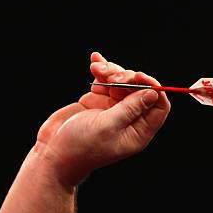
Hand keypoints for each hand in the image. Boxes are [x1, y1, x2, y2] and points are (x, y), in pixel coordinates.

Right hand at [35, 52, 170, 187]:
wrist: (53, 152)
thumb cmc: (80, 146)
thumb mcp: (107, 127)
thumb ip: (130, 109)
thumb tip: (153, 93)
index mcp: (138, 131)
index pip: (159, 106)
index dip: (154, 88)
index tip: (139, 77)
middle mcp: (129, 119)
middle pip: (141, 89)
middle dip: (127, 78)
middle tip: (111, 78)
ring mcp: (114, 108)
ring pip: (123, 82)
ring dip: (111, 72)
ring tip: (96, 70)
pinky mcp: (99, 100)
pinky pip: (106, 80)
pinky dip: (102, 70)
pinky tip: (95, 60)